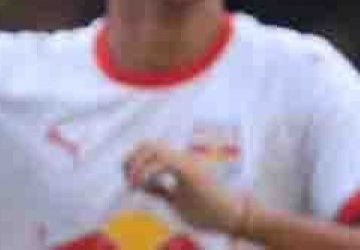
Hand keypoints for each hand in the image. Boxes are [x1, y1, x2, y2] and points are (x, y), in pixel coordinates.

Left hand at [123, 141, 251, 236]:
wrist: (230, 215)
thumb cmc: (207, 209)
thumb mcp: (175, 200)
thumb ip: (160, 190)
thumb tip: (141, 184)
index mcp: (179, 163)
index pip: (151, 148)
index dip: (134, 160)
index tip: (128, 180)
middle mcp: (182, 158)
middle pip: (149, 144)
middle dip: (132, 160)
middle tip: (128, 182)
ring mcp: (187, 163)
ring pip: (155, 149)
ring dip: (138, 165)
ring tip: (133, 184)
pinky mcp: (190, 172)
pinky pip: (164, 162)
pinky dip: (147, 172)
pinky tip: (142, 186)